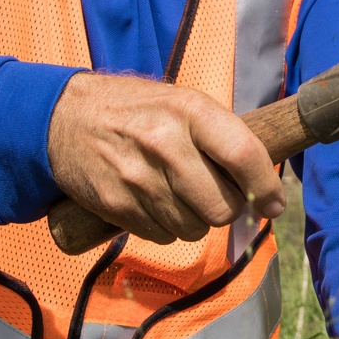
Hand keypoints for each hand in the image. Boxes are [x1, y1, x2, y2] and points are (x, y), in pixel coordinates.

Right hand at [47, 72, 284, 244]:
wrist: (63, 117)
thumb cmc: (135, 110)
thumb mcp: (180, 102)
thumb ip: (220, 136)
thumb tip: (264, 184)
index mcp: (189, 110)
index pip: (244, 155)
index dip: (266, 187)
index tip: (274, 204)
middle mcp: (164, 142)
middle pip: (222, 207)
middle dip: (227, 208)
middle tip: (215, 194)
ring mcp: (138, 177)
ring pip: (194, 228)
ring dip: (195, 220)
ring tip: (178, 193)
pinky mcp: (116, 204)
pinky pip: (162, 236)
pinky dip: (165, 227)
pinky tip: (153, 201)